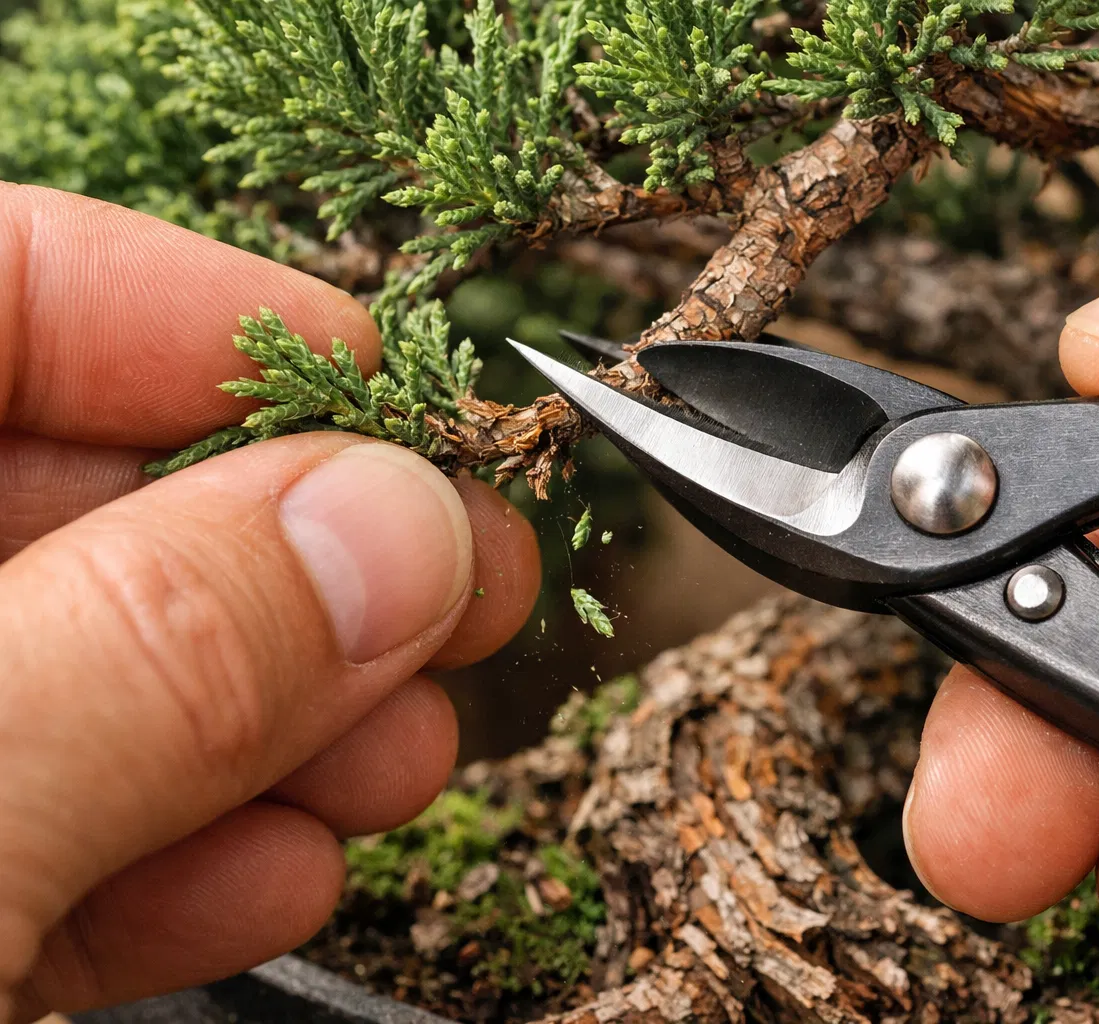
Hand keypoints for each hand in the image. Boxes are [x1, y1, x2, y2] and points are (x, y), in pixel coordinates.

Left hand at [0, 184, 540, 1021]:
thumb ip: (150, 650)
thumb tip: (393, 528)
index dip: (195, 309)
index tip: (389, 389)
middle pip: (63, 492)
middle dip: (287, 547)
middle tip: (463, 582)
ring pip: (76, 674)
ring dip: (269, 715)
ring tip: (397, 750)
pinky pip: (33, 838)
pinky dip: (176, 852)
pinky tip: (276, 867)